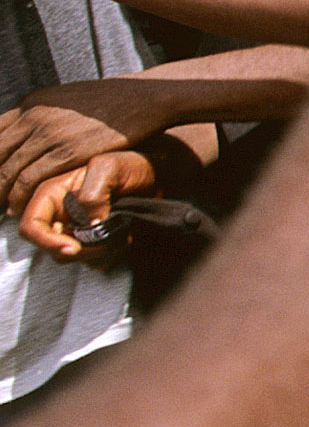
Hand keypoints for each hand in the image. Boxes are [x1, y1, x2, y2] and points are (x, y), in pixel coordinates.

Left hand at [0, 80, 171, 212]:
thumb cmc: (110, 101)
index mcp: (32, 103)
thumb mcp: (67, 100)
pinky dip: (18, 195)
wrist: (141, 97)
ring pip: (8, 168)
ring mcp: (49, 134)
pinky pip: (29, 178)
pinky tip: (18, 205)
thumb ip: (45, 115)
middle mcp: (34, 116)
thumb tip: (32, 131)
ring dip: (1, 191)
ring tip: (2, 206)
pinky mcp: (67, 151)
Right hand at [19, 149, 157, 265]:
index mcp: (53, 194)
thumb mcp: (110, 169)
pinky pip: (96, 261)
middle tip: (108, 238)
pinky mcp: (96, 240)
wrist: (158, 175)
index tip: (74, 247)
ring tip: (122, 232)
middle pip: (54, 248)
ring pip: (76, 257)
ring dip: (100, 252)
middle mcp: (61, 214)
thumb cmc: (132, 165)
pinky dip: (111, 255)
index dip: (46, 241)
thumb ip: (93, 195)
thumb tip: (88, 225)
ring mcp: (78, 229)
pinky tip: (125, 237)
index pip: (31, 226)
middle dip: (81, 250)